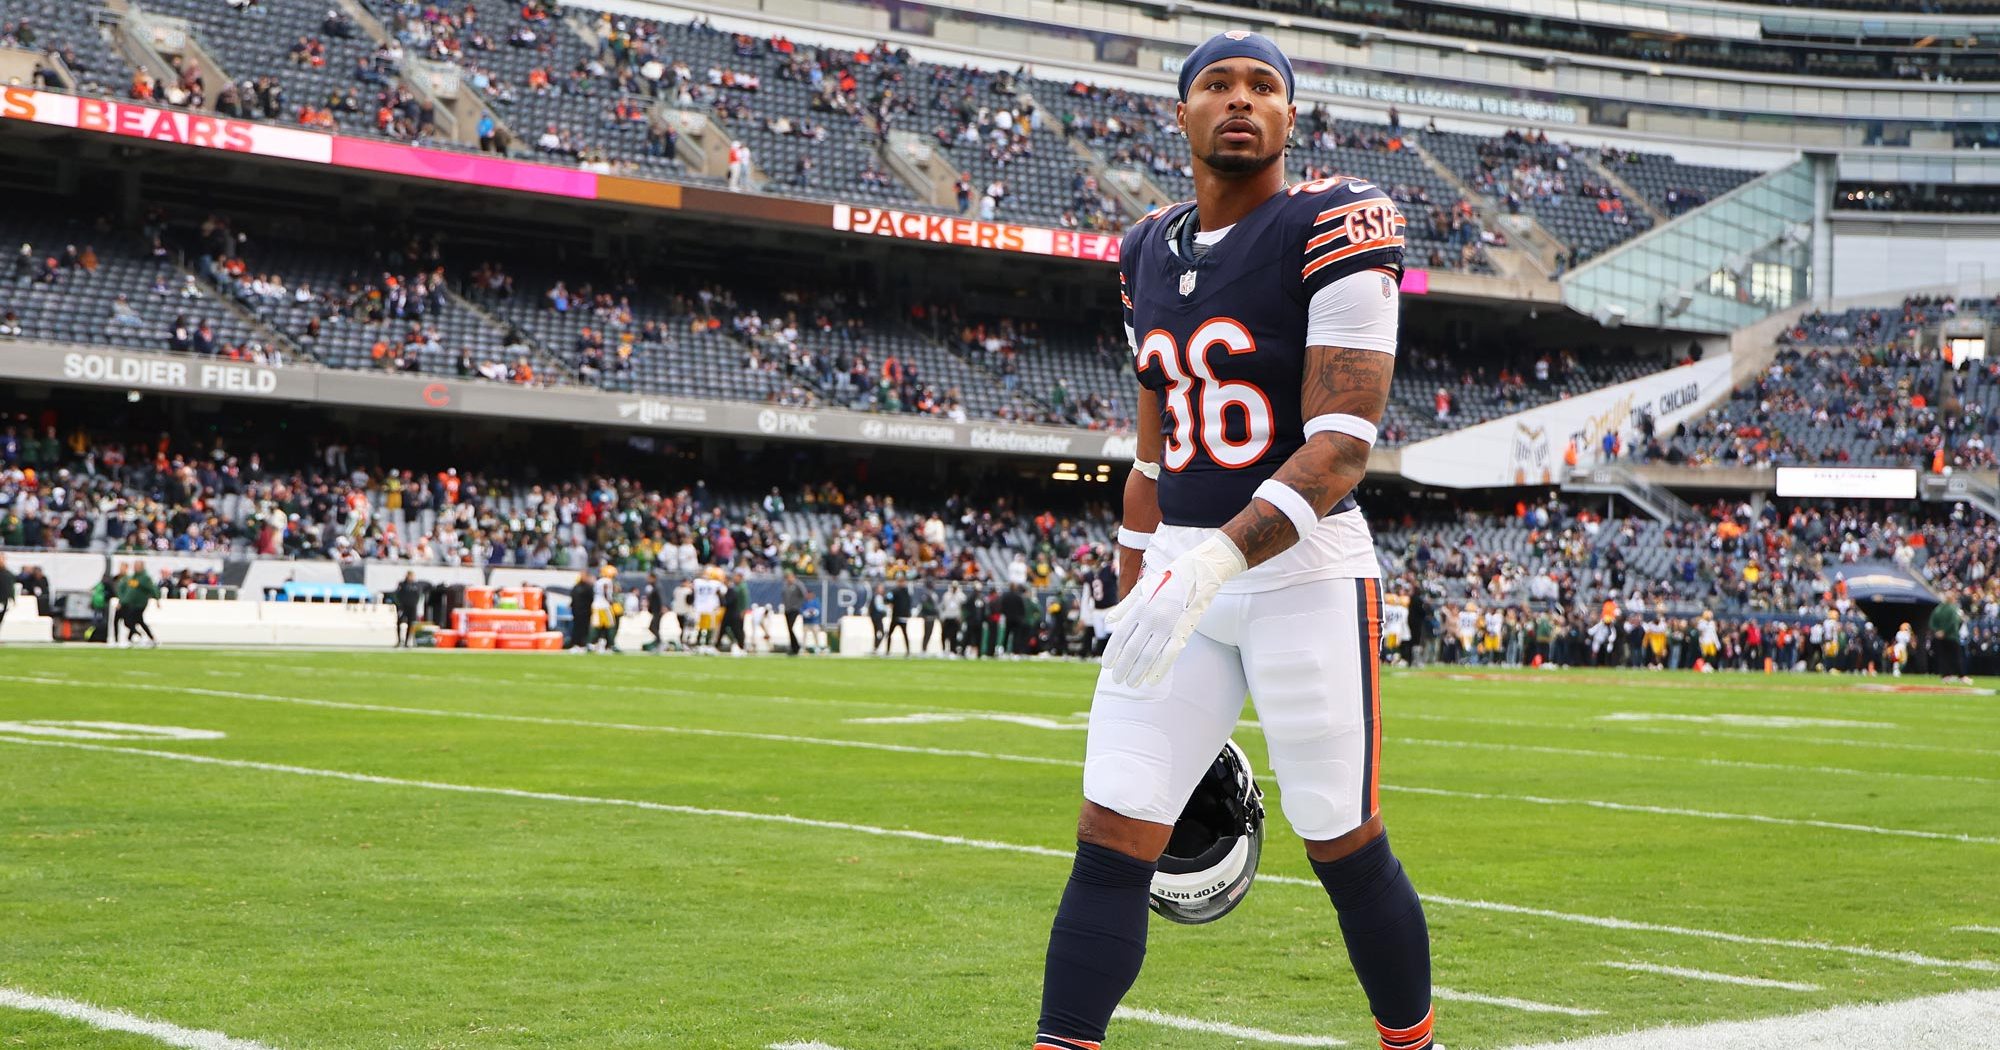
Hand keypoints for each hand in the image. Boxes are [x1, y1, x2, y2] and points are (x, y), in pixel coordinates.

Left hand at [1101, 535, 1245, 687]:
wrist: (1198, 571)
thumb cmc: (1167, 580)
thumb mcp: (1142, 588)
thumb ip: (1124, 607)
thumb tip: (1107, 622)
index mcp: (1139, 607)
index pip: (1120, 635)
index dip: (1112, 652)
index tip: (1107, 665)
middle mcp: (1151, 617)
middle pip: (1132, 649)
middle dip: (1123, 667)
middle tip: (1117, 679)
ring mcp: (1167, 625)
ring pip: (1148, 654)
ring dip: (1138, 671)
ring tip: (1131, 683)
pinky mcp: (1183, 630)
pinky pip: (1169, 654)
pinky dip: (1160, 669)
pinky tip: (1152, 680)